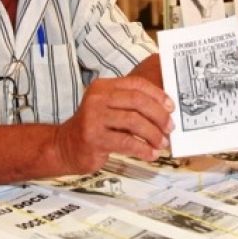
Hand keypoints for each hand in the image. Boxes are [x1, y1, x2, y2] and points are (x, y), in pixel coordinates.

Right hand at [53, 76, 173, 173]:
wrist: (66, 146)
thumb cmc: (95, 127)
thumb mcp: (110, 108)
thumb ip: (131, 105)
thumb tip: (165, 110)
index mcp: (104, 86)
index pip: (136, 84)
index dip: (157, 94)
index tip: (171, 107)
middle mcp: (97, 98)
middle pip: (137, 101)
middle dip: (158, 115)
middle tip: (170, 127)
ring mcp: (94, 117)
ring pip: (134, 121)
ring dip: (153, 134)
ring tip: (162, 143)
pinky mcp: (94, 138)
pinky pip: (126, 142)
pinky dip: (143, 149)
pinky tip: (150, 154)